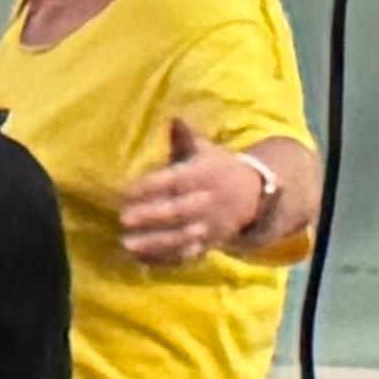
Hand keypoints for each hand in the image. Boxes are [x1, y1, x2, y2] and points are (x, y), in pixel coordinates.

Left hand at [118, 113, 272, 265]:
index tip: (126, 191)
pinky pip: (186, 255)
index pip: (176, 180)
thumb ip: (185, 138)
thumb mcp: (206, 150)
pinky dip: (164, 259)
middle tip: (123, 219)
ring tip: (126, 245)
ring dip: (154, 243)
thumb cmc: (217, 168)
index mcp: (205, 175)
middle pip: (178, 210)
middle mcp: (208, 202)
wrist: (255, 195)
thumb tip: (173, 118)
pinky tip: (140, 260)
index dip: (152, 186)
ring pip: (181, 237)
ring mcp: (209, 226)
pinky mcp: (208, 245)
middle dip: (151, 216)